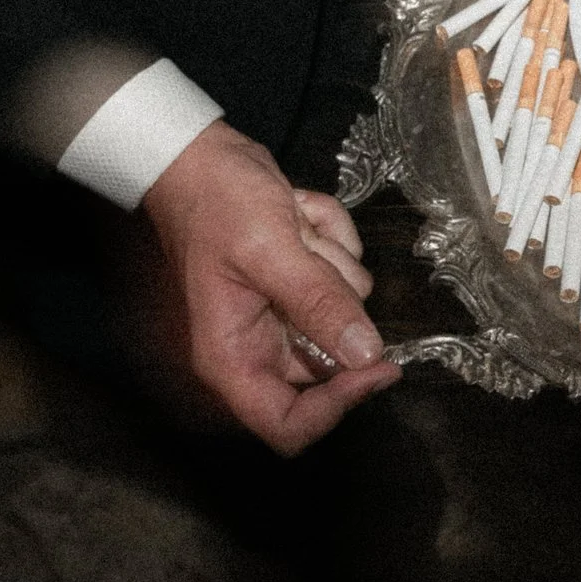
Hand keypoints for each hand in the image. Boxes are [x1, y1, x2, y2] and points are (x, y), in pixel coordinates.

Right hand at [139, 122, 400, 453]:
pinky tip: (299, 212)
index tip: (380, 366)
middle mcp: (257, 345)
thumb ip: (319, 303)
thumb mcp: (271, 250)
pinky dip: (331, 237)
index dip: (338, 407)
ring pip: (345, 307)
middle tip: (311, 255)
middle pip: (329, 363)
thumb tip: (367, 354)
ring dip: (332, 259)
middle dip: (335, 302)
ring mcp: (280, 313)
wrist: (200, 155)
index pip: (288, 425)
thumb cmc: (217, 203)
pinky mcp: (299, 282)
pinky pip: (344, 271)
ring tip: (295, 226)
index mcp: (233, 357)